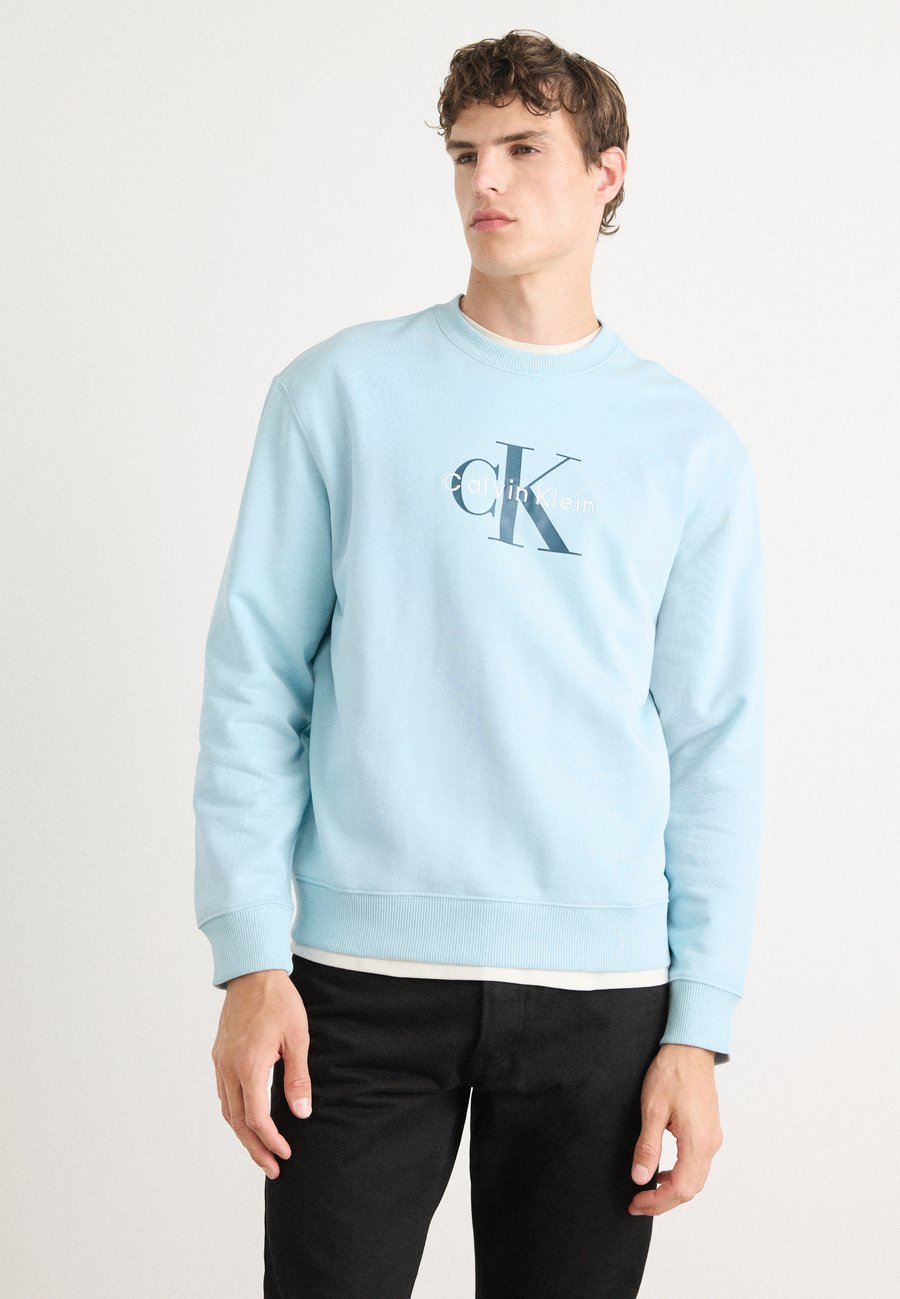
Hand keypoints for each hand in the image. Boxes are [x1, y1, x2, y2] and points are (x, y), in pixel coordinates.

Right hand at [211, 969, 313, 1179]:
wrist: (252, 973)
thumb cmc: (279, 1001)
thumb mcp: (297, 1037)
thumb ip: (298, 1077)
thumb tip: (301, 1112)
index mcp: (249, 1066)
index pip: (256, 1118)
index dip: (271, 1140)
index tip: (286, 1154)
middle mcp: (229, 1068)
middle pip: (238, 1122)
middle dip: (255, 1148)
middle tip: (273, 1168)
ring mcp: (220, 1062)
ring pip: (227, 1111)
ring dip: (243, 1135)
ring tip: (261, 1151)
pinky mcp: (218, 1056)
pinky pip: (224, 1094)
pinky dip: (235, 1114)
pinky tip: (248, 1120)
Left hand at [628, 1043, 723, 1215]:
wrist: (691, 1048)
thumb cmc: (672, 1073)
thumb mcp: (653, 1109)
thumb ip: (648, 1147)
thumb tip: (640, 1178)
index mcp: (698, 1141)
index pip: (681, 1189)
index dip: (657, 1202)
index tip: (636, 1203)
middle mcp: (710, 1144)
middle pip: (690, 1189)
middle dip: (663, 1202)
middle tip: (637, 1203)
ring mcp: (713, 1138)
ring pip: (696, 1179)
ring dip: (672, 1190)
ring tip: (647, 1191)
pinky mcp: (710, 1131)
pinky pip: (698, 1165)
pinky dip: (681, 1175)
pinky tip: (663, 1172)